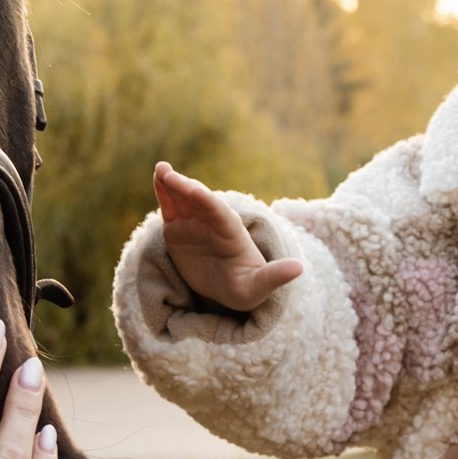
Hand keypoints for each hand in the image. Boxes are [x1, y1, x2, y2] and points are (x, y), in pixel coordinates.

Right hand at [155, 163, 301, 311]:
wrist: (229, 289)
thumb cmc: (247, 288)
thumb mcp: (259, 288)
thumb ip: (274, 277)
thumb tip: (299, 269)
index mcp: (232, 235)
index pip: (220, 216)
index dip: (208, 203)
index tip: (195, 191)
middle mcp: (214, 224)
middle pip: (199, 203)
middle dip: (185, 188)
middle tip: (169, 174)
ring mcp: (196, 224)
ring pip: (184, 200)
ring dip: (173, 184)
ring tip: (161, 169)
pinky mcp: (179, 228)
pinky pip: (171, 207)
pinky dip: (164, 192)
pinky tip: (158, 177)